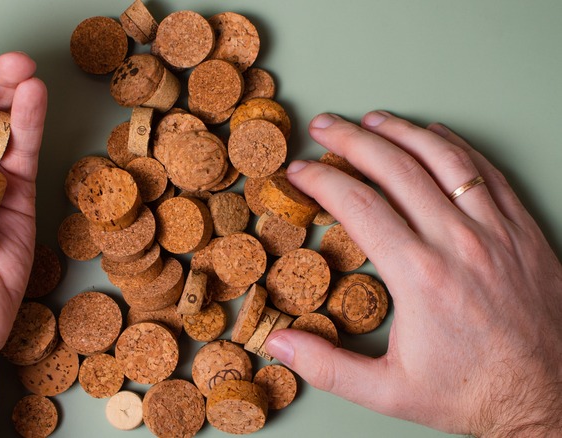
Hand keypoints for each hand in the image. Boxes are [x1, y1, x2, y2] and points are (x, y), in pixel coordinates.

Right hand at [265, 111, 561, 434]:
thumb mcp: (389, 392)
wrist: (550, 397)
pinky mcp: (522, 231)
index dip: (320, 180)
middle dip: (352, 140)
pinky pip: (485, 171)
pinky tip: (434, 136)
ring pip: (443, 158)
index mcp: (419, 275)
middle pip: (395, 168)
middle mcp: (457, 242)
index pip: (357, 204)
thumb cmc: (472, 393)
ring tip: (372, 118)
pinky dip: (455, 146)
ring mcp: (495, 231)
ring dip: (402, 131)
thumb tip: (278, 343)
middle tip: (325, 127)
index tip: (298, 172)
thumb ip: (327, 366)